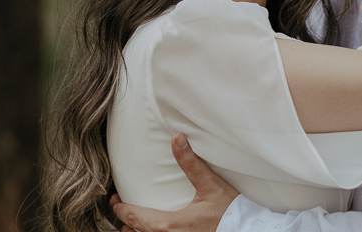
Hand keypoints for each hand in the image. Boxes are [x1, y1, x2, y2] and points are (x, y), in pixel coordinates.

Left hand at [110, 133, 238, 231]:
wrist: (247, 230)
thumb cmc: (229, 212)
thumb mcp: (210, 185)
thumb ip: (191, 163)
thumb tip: (177, 139)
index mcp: (167, 225)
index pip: (133, 216)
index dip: (120, 208)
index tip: (115, 199)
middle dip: (127, 221)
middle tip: (124, 209)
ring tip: (137, 222)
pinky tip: (157, 229)